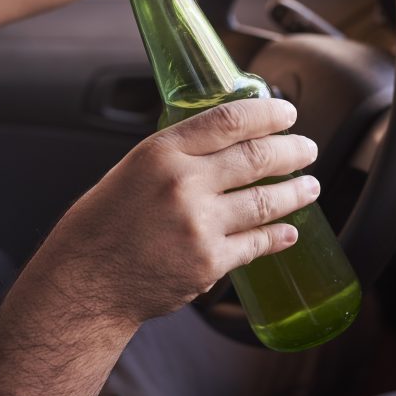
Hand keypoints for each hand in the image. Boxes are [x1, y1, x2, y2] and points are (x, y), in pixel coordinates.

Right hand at [45, 99, 319, 325]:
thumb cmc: (103, 224)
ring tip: (310, 187)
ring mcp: (199, 225)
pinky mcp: (208, 263)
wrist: (85, 281)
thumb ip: (179, 157)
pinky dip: (278, 236)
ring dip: (295, 193)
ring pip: (265, 201)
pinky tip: (289, 231)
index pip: (229, 120)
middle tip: (308, 149)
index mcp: (162, 152)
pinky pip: (256, 244)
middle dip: (292, 151)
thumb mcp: (134, 170)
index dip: (267, 114)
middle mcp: (183, 183)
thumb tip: (226, 146)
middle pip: (256, 157)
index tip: (288, 114)